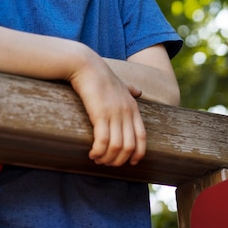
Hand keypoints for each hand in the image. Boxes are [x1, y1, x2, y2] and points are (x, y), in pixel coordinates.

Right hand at [69, 51, 145, 166]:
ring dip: (107, 158)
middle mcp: (126, 112)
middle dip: (119, 160)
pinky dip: (99, 152)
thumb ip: (130, 88)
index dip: (138, 153)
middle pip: (129, 147)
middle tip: (107, 162)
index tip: (131, 162)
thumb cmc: (100, 73)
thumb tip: (139, 90)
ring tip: (97, 159)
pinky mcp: (100, 114)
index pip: (142, 137)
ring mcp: (114, 113)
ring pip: (117, 147)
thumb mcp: (120, 82)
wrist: (85, 65)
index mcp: (133, 107)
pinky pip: (103, 141)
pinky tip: (92, 153)